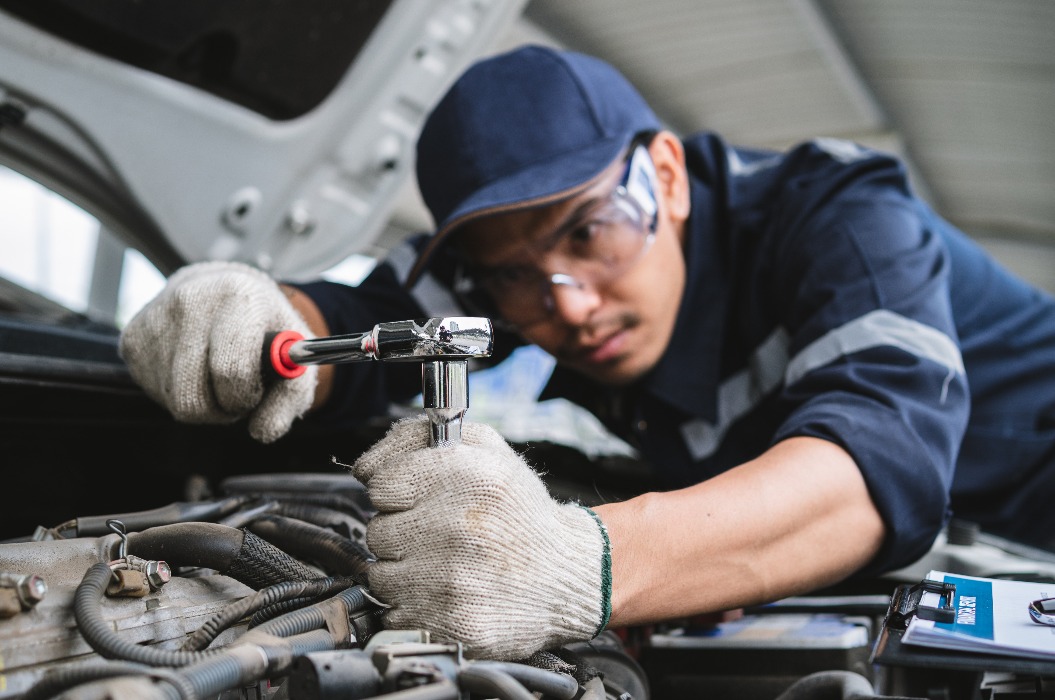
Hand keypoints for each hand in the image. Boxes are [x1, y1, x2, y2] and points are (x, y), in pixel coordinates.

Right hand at [118, 261, 316, 442]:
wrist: (220, 289)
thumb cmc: (261, 328)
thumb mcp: (293, 356)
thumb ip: (291, 397)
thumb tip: (264, 431)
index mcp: (239, 297)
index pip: (230, 370)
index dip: (244, 396)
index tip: (253, 391)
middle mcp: (192, 300)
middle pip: (194, 395)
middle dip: (222, 407)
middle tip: (237, 394)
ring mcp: (156, 319)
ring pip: (175, 400)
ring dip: (202, 403)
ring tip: (217, 379)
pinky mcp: (132, 337)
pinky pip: (155, 392)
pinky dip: (178, 394)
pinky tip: (195, 371)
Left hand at [349, 417, 610, 660]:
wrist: (568, 575)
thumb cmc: (520, 512)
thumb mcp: (486, 451)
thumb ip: (419, 439)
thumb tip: (364, 466)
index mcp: (467, 475)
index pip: (381, 484)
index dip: (396, 494)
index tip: (419, 501)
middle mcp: (457, 526)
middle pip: (377, 532)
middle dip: (403, 533)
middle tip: (440, 536)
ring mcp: (452, 579)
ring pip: (381, 575)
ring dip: (405, 572)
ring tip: (445, 566)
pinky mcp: (451, 623)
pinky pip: (395, 612)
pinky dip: (413, 606)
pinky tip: (447, 594)